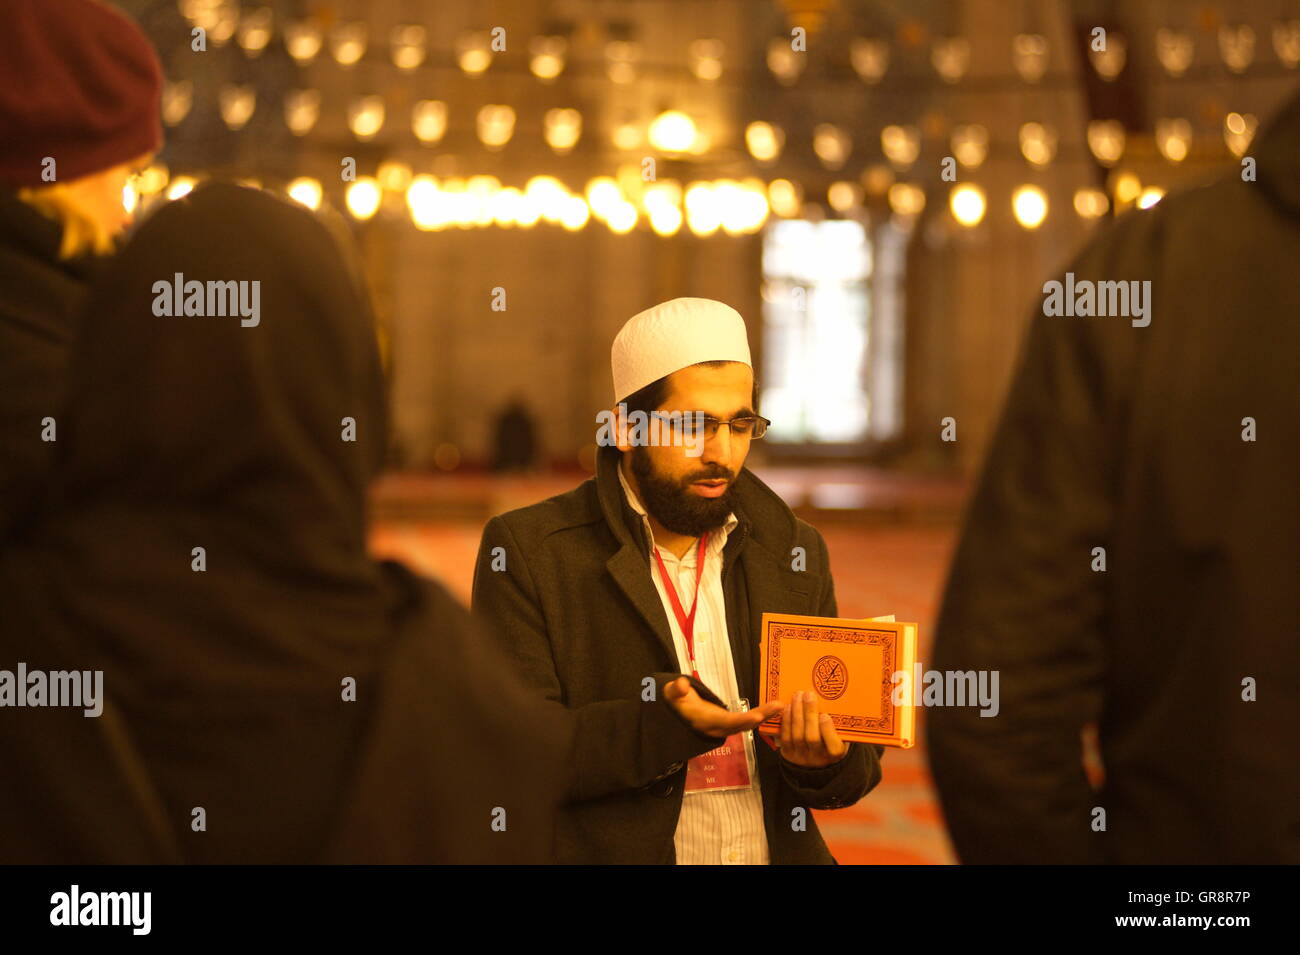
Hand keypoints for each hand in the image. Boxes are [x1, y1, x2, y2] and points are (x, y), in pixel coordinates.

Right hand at [664, 677, 782, 738]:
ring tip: (779, 706)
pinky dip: (759, 717)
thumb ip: (676, 689)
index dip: (742, 720)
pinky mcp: (727, 724)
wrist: (674, 712)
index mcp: (706, 720)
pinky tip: (772, 710)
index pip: (726, 721)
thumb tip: (682, 685)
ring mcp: (723, 727)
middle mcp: (717, 727)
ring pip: (746, 724)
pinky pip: (746, 723)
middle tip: (778, 706)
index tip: (757, 717)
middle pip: (741, 724)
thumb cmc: (675, 701)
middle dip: (760, 717)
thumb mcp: (671, 693)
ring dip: (764, 716)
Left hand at [777, 690, 847, 767]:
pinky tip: (788, 707)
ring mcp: (802, 757)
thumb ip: (838, 722)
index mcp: (836, 753)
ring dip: (796, 713)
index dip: (828, 731)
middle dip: (809, 714)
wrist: (812, 757)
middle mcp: (819, 758)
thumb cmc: (829, 738)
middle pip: (812, 738)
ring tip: (798, 696)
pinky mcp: (788, 753)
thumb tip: (831, 697)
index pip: (834, 748)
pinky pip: (785, 737)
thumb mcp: (839, 733)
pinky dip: (786, 720)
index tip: (824, 715)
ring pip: (797, 736)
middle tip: (809, 695)